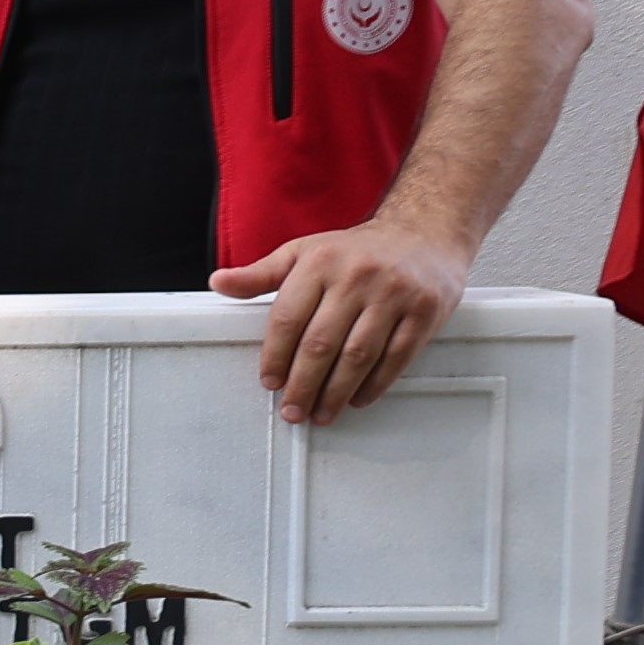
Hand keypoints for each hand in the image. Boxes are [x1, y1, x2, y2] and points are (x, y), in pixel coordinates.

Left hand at [216, 217, 470, 424]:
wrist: (424, 231)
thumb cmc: (355, 250)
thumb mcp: (303, 253)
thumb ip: (260, 275)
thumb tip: (219, 282)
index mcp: (320, 262)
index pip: (288, 318)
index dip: (275, 356)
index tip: (270, 382)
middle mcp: (357, 277)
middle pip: (321, 343)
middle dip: (303, 384)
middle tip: (293, 410)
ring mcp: (394, 294)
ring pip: (358, 355)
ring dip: (336, 392)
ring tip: (321, 413)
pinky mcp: (425, 311)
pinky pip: (396, 356)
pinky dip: (375, 384)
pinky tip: (357, 399)